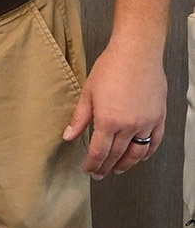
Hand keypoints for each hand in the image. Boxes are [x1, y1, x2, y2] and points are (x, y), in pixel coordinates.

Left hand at [63, 41, 165, 177]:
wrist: (137, 52)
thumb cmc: (111, 67)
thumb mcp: (88, 92)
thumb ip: (79, 118)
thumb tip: (68, 136)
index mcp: (108, 120)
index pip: (99, 152)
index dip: (93, 164)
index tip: (88, 170)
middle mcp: (128, 126)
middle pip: (116, 155)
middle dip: (106, 167)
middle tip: (100, 174)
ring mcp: (146, 123)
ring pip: (136, 153)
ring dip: (126, 164)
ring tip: (117, 169)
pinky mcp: (158, 118)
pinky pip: (154, 142)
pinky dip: (146, 152)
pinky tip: (140, 156)